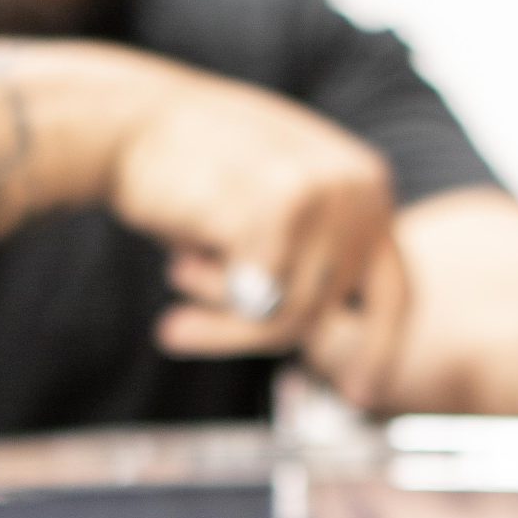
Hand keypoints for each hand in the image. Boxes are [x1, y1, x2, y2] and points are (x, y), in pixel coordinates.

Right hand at [107, 68, 395, 352]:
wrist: (124, 119)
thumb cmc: (188, 165)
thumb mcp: (275, 197)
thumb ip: (315, 250)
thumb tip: (327, 336)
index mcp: (368, 183)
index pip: (393, 289)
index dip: (378, 349)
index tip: (360, 398)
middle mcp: (361, 187)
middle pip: (327, 314)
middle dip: (253, 332)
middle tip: (180, 330)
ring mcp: (325, 197)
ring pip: (290, 319)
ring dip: (226, 321)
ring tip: (178, 274)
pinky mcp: (282, 214)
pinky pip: (258, 309)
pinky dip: (213, 304)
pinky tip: (178, 258)